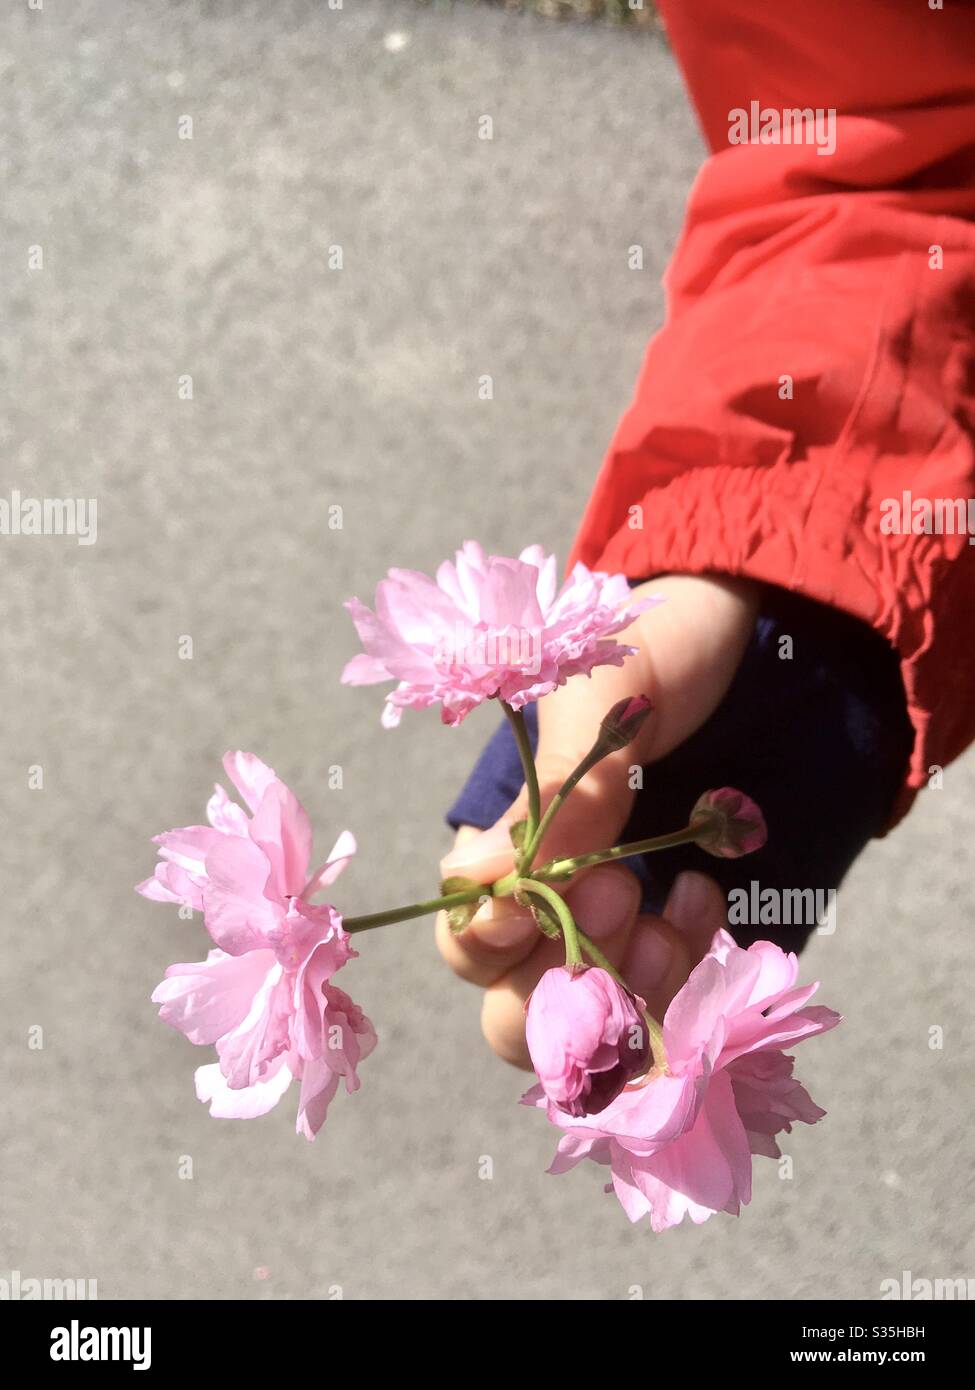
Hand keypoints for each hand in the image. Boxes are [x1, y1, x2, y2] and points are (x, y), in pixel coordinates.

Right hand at [435, 572, 759, 1066]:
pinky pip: (683, 1009)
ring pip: (599, 1029)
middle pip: (519, 1008)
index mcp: (512, 845)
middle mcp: (560, 907)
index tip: (524, 908)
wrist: (780, 636)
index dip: (486, 941)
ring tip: (670, 918)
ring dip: (628, 992)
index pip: (468, 935)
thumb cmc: (668, 651)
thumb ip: (552, 789)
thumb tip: (480, 874)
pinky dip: (690, 979)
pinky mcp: (705, 948)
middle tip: (615, 894)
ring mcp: (633, 935)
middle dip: (561, 975)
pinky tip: (706, 897)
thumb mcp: (602, 696)